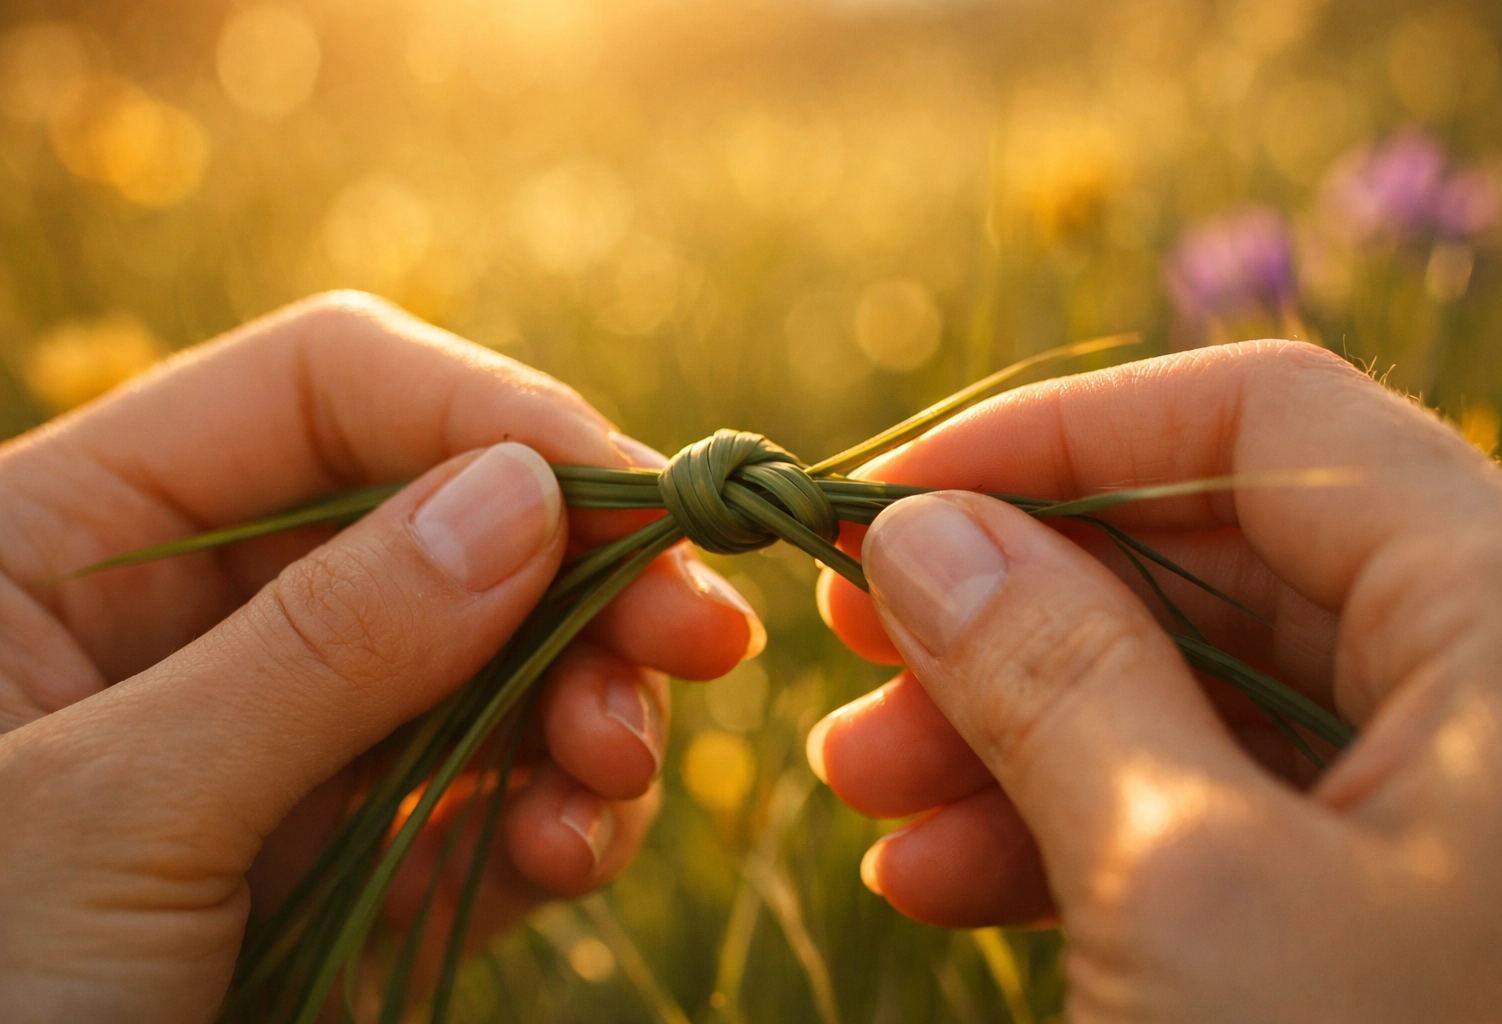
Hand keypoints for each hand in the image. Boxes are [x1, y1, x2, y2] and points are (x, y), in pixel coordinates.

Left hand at [0, 292, 761, 1022]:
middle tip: (702, 637)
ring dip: (587, 706)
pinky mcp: (347, 870)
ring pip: (489, 665)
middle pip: (438, 526)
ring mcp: (282, 747)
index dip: (491, 417)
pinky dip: (554, 818)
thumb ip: (322, 645)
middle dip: (580, 579)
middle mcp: (193, 624)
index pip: (320, 392)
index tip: (642, 499)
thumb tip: (525, 497)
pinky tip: (577, 850)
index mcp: (72, 542)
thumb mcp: (109, 816)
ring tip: (620, 773)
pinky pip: (485, 803)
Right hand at [811, 341, 1501, 1020]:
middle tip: (849, 642)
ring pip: (1200, 693)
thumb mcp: (1189, 890)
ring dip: (1016, 725)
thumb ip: (1051, 676)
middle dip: (1013, 600)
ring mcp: (1455, 802)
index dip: (1059, 438)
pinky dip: (1078, 828)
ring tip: (861, 780)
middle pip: (1217, 560)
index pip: (1267, 421)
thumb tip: (920, 532)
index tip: (890, 498)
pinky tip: (940, 874)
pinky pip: (1220, 812)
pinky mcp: (1395, 902)